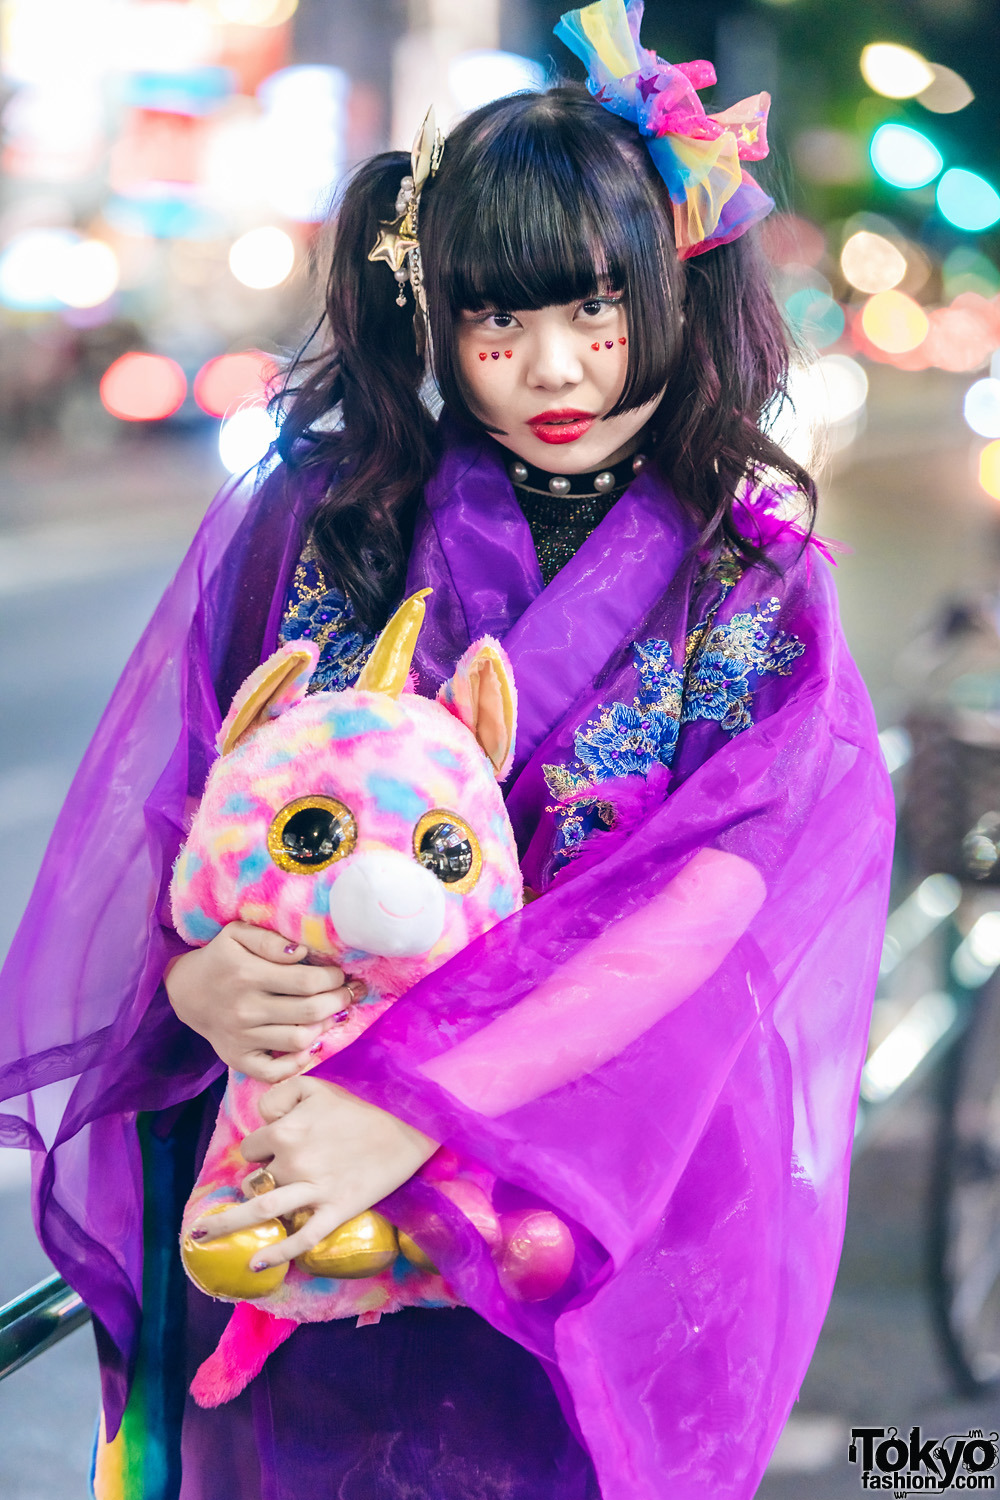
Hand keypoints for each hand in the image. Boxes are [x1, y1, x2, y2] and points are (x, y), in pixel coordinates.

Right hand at [165, 922, 356, 1082]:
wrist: (186, 992)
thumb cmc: (221, 959)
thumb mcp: (237, 934)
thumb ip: (269, 939)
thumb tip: (301, 952)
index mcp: (248, 974)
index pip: (308, 981)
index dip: (334, 978)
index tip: (340, 974)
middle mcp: (245, 1009)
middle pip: (310, 1011)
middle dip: (339, 1001)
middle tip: (348, 993)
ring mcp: (242, 1037)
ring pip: (299, 1040)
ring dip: (325, 1027)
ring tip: (332, 1014)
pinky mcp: (237, 1058)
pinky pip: (274, 1072)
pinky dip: (298, 1064)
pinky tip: (310, 1047)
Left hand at [190, 1075, 437, 1268]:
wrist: (410, 1122)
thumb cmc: (363, 1101)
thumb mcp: (317, 1084)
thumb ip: (281, 1095)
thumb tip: (264, 1118)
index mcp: (287, 1129)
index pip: (252, 1147)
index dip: (257, 1151)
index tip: (269, 1155)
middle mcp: (293, 1160)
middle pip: (252, 1181)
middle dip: (245, 1189)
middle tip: (242, 1198)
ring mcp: (314, 1188)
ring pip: (261, 1211)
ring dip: (229, 1224)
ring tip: (203, 1236)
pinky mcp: (336, 1210)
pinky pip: (302, 1238)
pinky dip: (276, 1254)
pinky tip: (255, 1264)